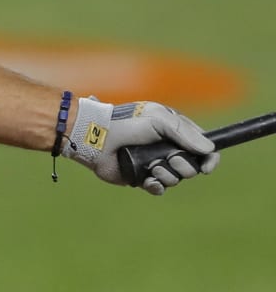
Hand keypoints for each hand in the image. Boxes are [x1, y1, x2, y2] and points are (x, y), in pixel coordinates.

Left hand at [62, 97, 218, 194]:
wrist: (97, 138)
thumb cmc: (126, 123)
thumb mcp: (158, 119)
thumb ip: (185, 132)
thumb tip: (209, 149)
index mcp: (173, 131)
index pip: (202, 146)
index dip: (209, 158)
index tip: (207, 166)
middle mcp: (166, 148)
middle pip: (192, 166)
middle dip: (184, 166)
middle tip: (169, 158)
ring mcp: (154, 163)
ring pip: (176, 179)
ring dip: (167, 175)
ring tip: (152, 167)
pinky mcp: (141, 177)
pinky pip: (159, 188)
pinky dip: (156, 185)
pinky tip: (148, 179)